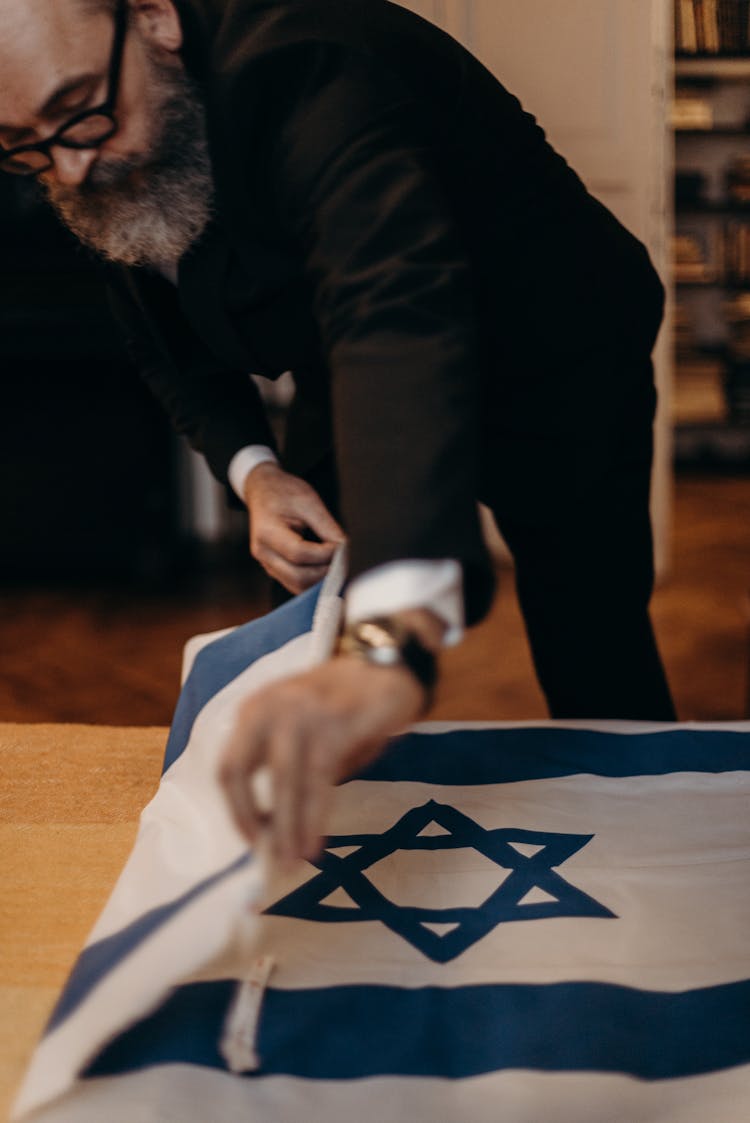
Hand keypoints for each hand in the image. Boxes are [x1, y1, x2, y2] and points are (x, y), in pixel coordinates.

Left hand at [218, 654, 426, 863]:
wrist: (391, 661)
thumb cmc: (347, 703)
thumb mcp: (304, 728)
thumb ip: (286, 767)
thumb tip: (277, 826)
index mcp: (255, 708)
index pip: (229, 765)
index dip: (236, 808)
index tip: (252, 839)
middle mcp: (270, 707)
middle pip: (239, 770)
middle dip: (249, 819)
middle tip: (267, 856)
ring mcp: (302, 712)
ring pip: (282, 780)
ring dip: (286, 827)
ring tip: (291, 861)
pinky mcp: (336, 723)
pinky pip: (318, 781)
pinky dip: (314, 818)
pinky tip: (314, 844)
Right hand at [244, 463, 344, 593]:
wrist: (263, 491)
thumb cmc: (284, 493)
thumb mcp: (308, 501)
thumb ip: (326, 527)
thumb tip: (343, 549)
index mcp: (267, 532)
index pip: (299, 553)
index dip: (324, 554)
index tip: (341, 545)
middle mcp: (263, 552)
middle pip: (298, 576)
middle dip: (325, 571)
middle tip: (343, 559)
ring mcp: (266, 563)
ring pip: (297, 586)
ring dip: (320, 580)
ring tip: (337, 564)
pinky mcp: (274, 569)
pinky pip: (295, 584)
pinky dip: (313, 581)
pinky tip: (327, 568)